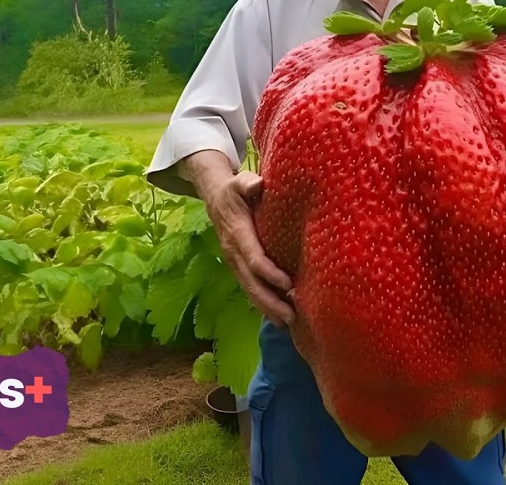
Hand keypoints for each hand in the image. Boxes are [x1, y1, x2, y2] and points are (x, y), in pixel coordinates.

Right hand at [204, 170, 296, 326]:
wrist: (215, 198)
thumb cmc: (234, 190)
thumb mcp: (239, 181)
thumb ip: (247, 183)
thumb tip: (258, 184)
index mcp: (237, 234)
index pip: (253, 258)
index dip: (270, 272)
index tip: (289, 284)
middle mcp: (233, 253)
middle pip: (251, 282)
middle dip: (270, 301)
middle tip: (290, 317)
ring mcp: (234, 262)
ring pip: (249, 290)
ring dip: (267, 308)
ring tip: (287, 323)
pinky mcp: (238, 267)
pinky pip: (250, 288)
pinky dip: (263, 303)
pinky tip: (278, 315)